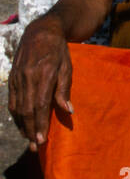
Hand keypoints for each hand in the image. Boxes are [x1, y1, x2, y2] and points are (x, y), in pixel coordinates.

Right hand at [8, 18, 72, 151]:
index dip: (40, 124)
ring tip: (29, 140)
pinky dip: (16, 115)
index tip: (42, 140)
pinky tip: (21, 124)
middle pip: (27, 109)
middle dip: (31, 130)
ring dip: (22, 125)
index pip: (40, 105)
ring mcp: (17, 77)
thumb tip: (68, 111)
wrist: (41, 31)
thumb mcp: (67, 66)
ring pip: (17, 107)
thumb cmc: (58, 50)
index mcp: (43, 74)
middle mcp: (28, 77)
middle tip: (35, 147)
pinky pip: (12, 100)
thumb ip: (65, 89)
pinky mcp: (12, 78)